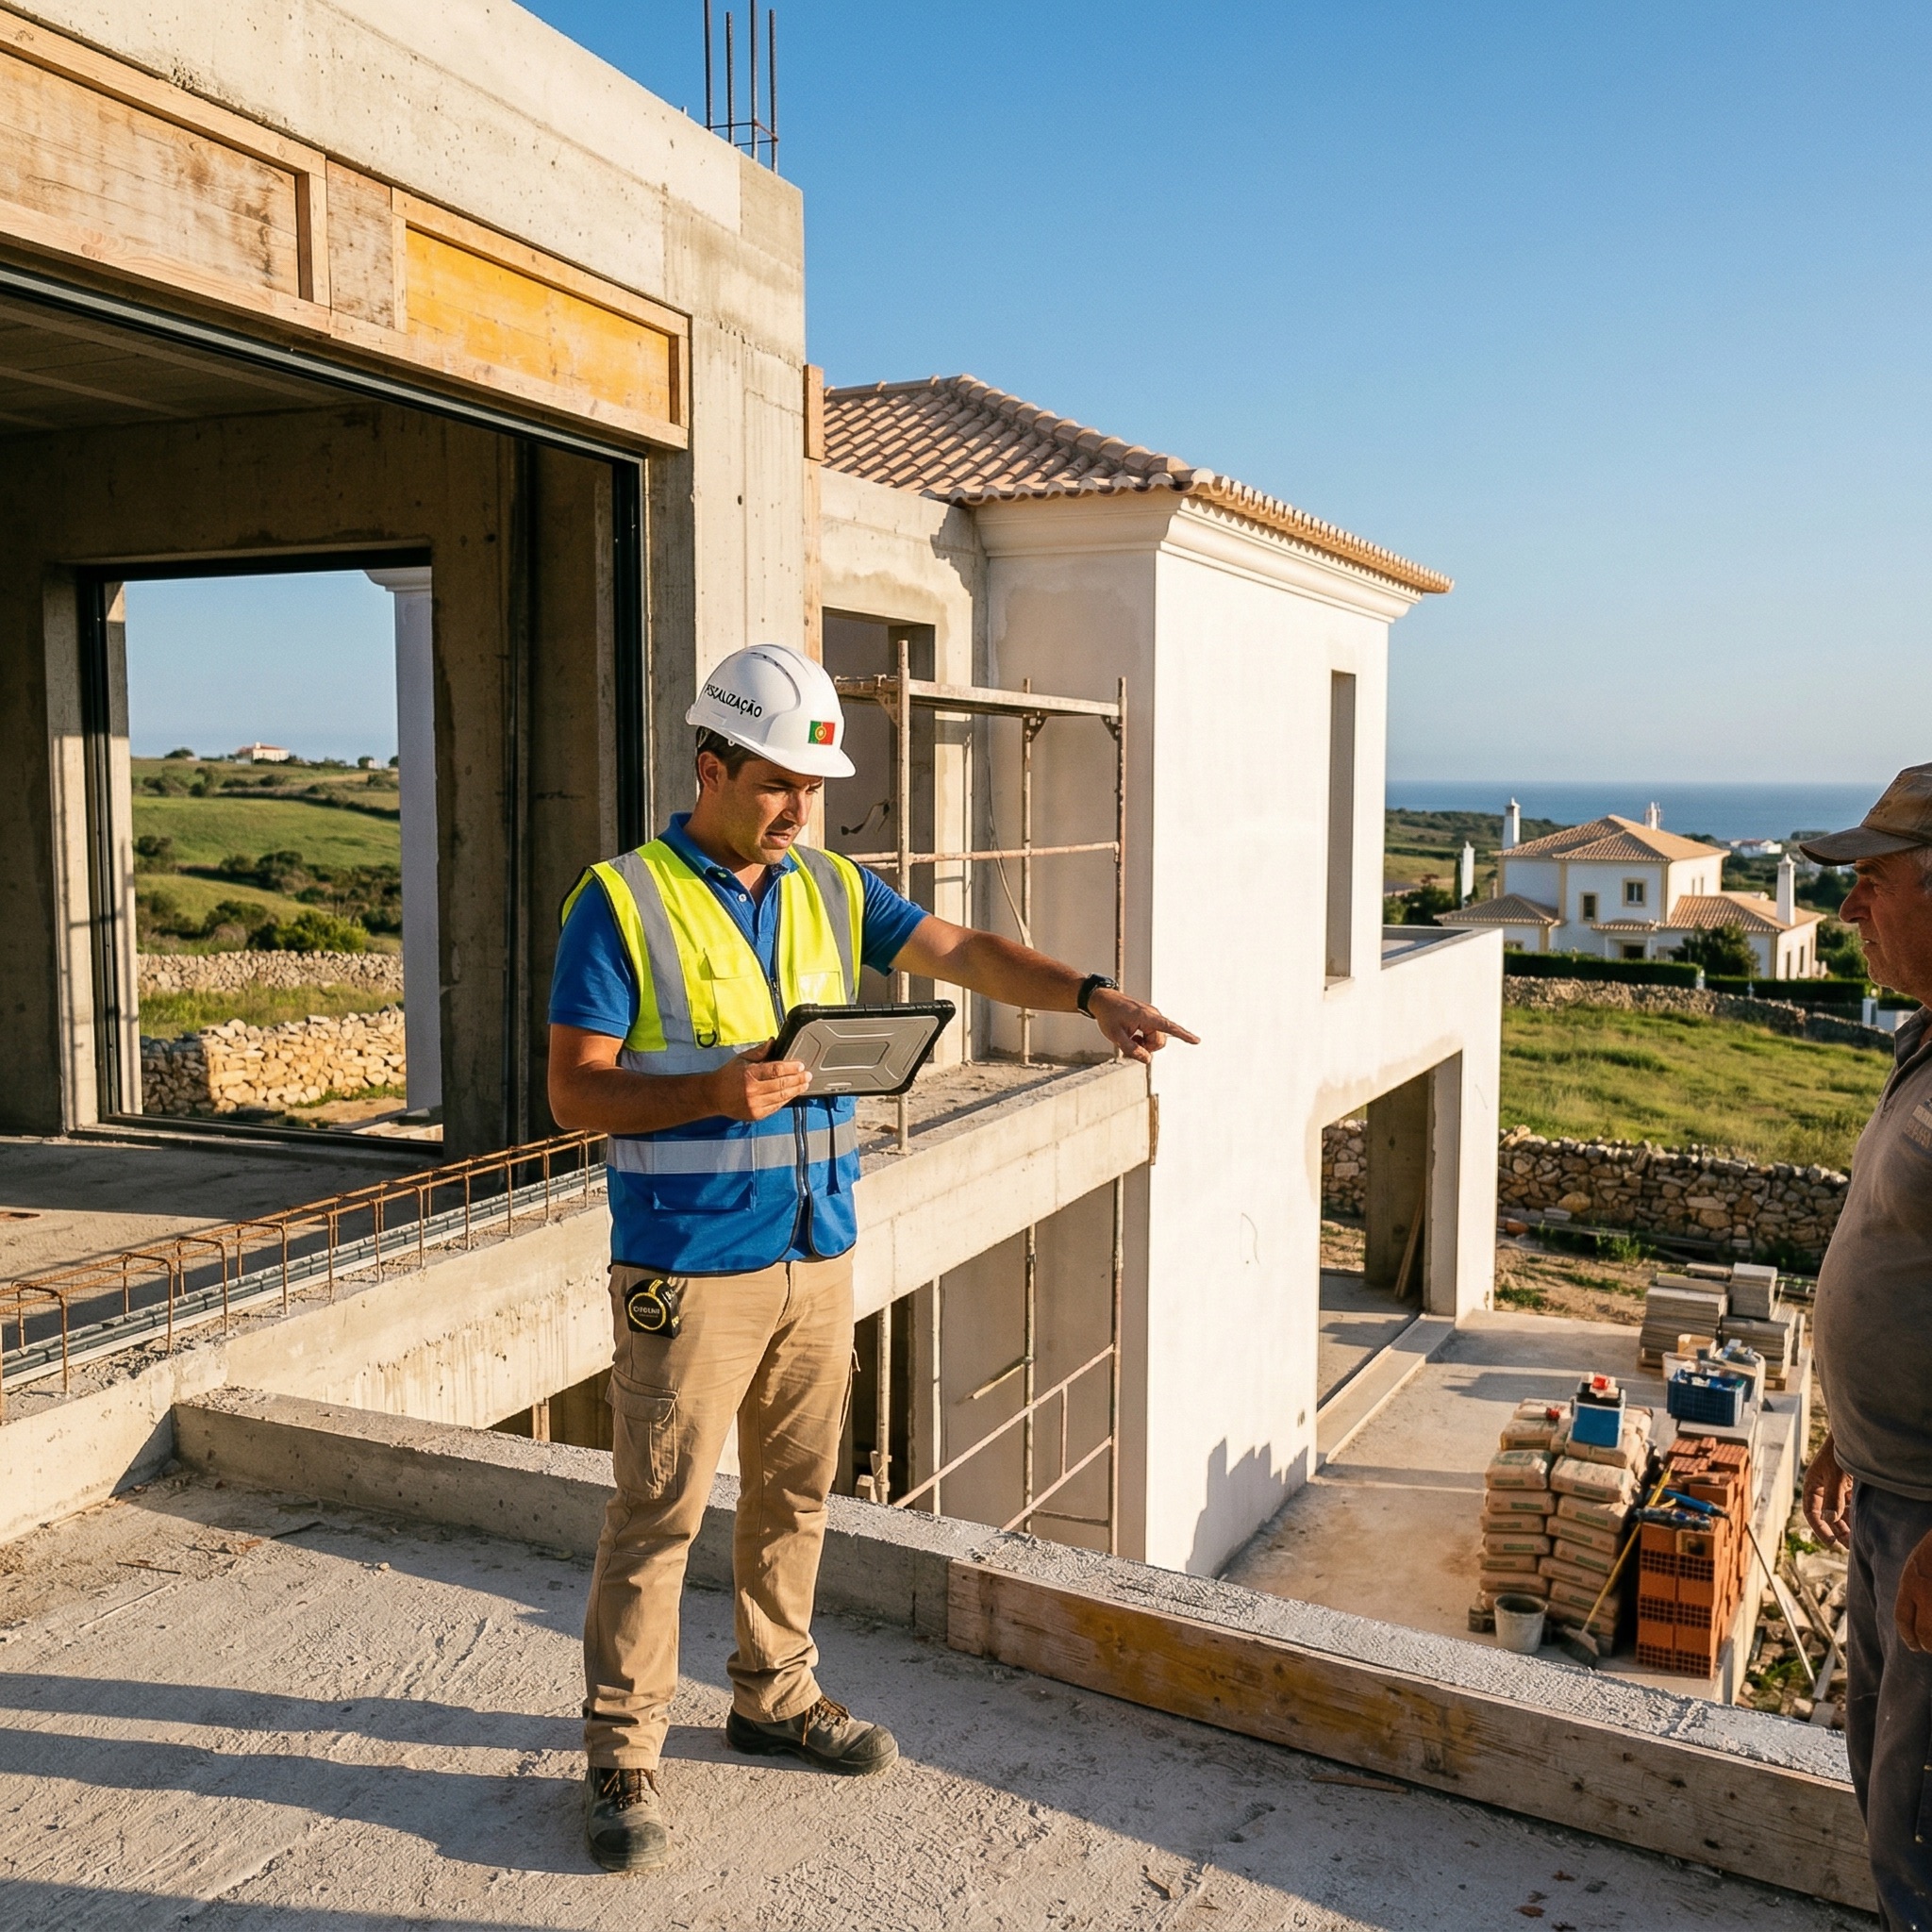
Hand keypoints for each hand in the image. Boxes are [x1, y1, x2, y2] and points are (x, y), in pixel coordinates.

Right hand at [708, 1045, 809, 1121]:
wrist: (714, 1095)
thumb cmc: (728, 1075)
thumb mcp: (742, 1059)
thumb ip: (759, 1052)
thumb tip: (773, 1042)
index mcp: (749, 1074)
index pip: (776, 1070)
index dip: (791, 1068)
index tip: (800, 1065)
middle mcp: (752, 1090)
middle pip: (782, 1084)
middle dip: (798, 1079)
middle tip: (807, 1075)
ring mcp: (754, 1104)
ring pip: (781, 1097)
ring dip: (795, 1090)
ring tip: (804, 1084)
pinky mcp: (755, 1114)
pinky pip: (776, 1107)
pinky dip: (786, 1100)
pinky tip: (792, 1094)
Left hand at [1089, 988, 1199, 1064]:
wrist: (1102, 1000)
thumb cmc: (1108, 1015)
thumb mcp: (1115, 1036)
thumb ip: (1131, 1049)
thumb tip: (1147, 1060)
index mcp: (1147, 1017)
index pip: (1169, 1027)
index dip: (1184, 1035)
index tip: (1197, 1041)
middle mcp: (1153, 1015)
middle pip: (1159, 1041)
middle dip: (1147, 1048)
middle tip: (1129, 1044)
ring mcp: (1151, 1016)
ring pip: (1155, 1039)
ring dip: (1143, 1044)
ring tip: (1128, 1037)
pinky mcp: (1148, 1018)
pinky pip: (1151, 1034)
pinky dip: (1142, 1039)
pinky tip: (1131, 1035)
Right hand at [1803, 1434, 1853, 1549]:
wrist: (1856, 1436)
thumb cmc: (1840, 1453)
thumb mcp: (1836, 1477)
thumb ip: (1833, 1498)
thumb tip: (1829, 1520)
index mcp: (1813, 1485)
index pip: (1811, 1512)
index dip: (1819, 1528)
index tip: (1830, 1542)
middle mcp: (1823, 1488)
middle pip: (1827, 1515)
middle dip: (1837, 1530)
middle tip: (1849, 1546)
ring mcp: (1836, 1488)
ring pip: (1840, 1512)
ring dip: (1847, 1525)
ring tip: (1857, 1540)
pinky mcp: (1849, 1487)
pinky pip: (1850, 1506)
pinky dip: (1854, 1516)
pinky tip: (1862, 1525)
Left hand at [1899, 1532, 1931, 1652]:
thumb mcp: (1916, 1566)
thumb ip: (1913, 1588)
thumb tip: (1914, 1616)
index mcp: (1910, 1584)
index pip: (1903, 1619)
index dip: (1907, 1636)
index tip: (1914, 1646)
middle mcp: (1927, 1595)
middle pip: (1924, 1632)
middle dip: (1926, 1644)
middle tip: (1928, 1648)